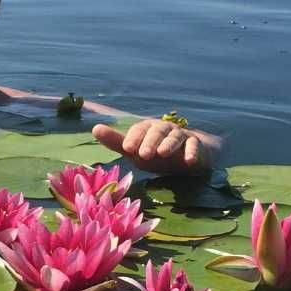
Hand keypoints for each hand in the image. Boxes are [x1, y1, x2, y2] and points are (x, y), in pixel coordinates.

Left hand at [92, 119, 217, 174]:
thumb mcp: (135, 151)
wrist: (185, 158)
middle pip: (157, 131)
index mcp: (148, 128)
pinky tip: (189, 161)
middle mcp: (164, 129)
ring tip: (162, 153)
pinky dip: (192, 152)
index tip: (127, 148)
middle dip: (150, 141)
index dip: (133, 138)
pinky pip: (194, 146)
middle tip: (143, 154)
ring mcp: (180, 136)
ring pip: (175, 136)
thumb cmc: (155, 154)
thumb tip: (95, 128)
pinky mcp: (195, 145)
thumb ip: (116, 142)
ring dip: (169, 144)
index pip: (139, 129)